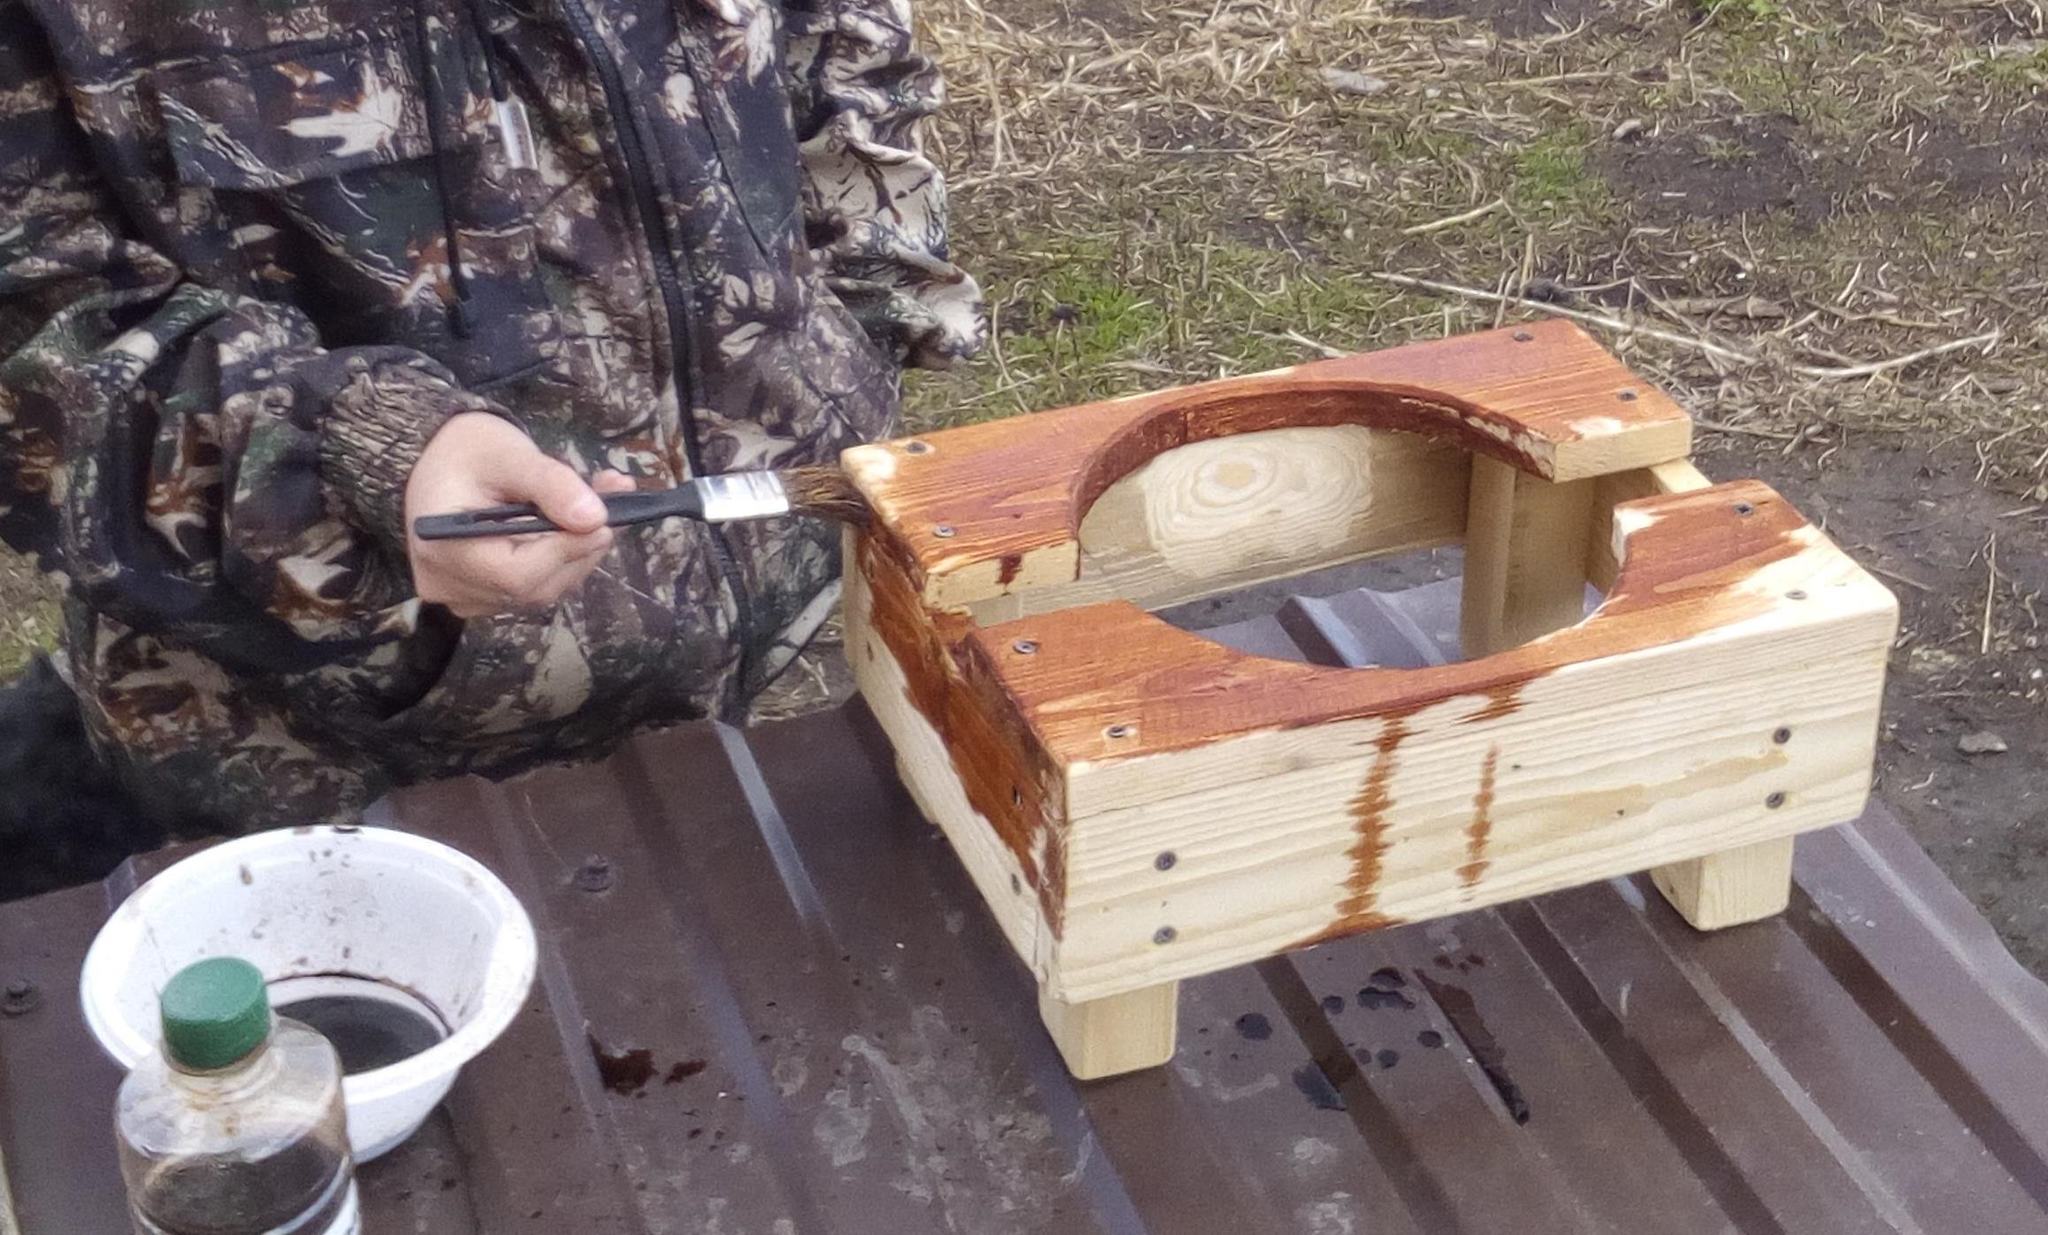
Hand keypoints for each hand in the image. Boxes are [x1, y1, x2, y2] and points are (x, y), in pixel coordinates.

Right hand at [403, 413, 633, 617]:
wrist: (437, 459)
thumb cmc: (467, 450)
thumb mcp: (509, 454)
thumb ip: (551, 484)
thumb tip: (595, 517)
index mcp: (442, 548)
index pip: (516, 575)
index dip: (566, 552)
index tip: (604, 521)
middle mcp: (448, 583)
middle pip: (534, 588)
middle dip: (580, 549)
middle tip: (611, 506)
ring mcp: (464, 596)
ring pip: (541, 591)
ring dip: (577, 554)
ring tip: (596, 510)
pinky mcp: (482, 597)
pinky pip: (534, 589)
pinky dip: (561, 561)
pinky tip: (571, 529)